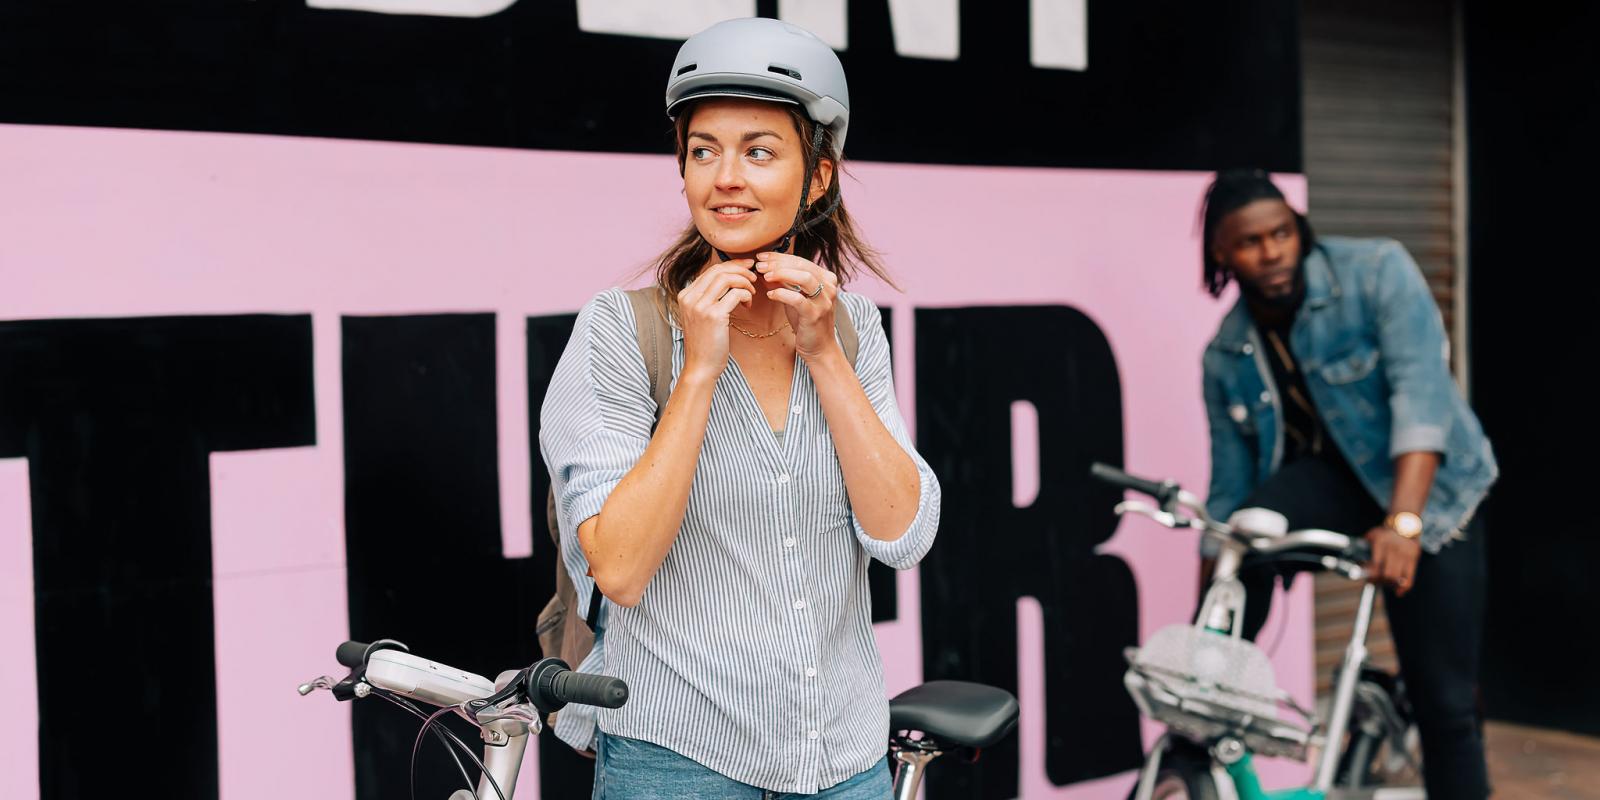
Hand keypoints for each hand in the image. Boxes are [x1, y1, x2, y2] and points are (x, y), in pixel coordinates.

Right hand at [677, 260, 755, 382]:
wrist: (701, 367)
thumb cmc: (705, 343)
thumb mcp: (700, 315)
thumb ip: (708, 297)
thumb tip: (729, 279)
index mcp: (685, 295)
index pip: (710, 270)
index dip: (731, 265)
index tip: (746, 266)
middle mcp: (690, 297)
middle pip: (719, 270)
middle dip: (740, 269)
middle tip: (754, 276)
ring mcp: (700, 306)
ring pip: (727, 278)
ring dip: (745, 282)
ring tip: (752, 293)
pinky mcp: (713, 315)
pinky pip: (736, 293)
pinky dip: (746, 295)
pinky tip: (748, 304)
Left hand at [754, 251, 841, 361]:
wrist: (819, 348)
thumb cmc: (807, 322)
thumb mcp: (795, 298)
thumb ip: (784, 283)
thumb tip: (765, 269)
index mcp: (826, 279)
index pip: (801, 261)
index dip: (779, 257)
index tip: (762, 256)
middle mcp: (829, 287)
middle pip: (802, 265)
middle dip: (778, 263)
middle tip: (760, 264)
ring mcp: (824, 300)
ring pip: (804, 277)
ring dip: (781, 274)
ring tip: (765, 276)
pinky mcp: (815, 314)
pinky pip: (797, 299)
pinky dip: (782, 294)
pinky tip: (770, 295)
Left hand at [1364, 526, 1421, 596]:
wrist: (1404, 525)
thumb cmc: (1383, 535)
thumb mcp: (1371, 537)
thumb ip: (1362, 549)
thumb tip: (1354, 567)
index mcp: (1380, 542)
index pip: (1374, 565)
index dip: (1370, 575)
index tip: (1367, 579)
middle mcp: (1393, 548)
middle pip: (1386, 574)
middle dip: (1379, 581)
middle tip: (1374, 582)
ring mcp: (1405, 554)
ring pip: (1397, 578)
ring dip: (1389, 584)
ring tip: (1384, 583)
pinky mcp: (1414, 558)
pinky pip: (1409, 578)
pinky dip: (1403, 588)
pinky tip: (1398, 592)